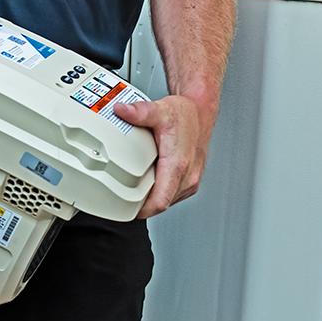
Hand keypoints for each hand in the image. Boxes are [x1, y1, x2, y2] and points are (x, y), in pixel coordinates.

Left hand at [111, 92, 208, 218]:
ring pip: (167, 202)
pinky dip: (161, 193)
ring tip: (138, 187)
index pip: (160, 201)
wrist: (200, 115)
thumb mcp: (160, 110)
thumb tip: (121, 110)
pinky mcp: (191, 182)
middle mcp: (188, 176)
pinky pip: (173, 196)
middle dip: (143, 204)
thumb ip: (139, 112)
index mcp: (178, 164)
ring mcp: (191, 181)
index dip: (142, 210)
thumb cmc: (184, 116)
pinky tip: (152, 182)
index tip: (127, 208)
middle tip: (125, 195)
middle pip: (161, 204)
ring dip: (152, 199)